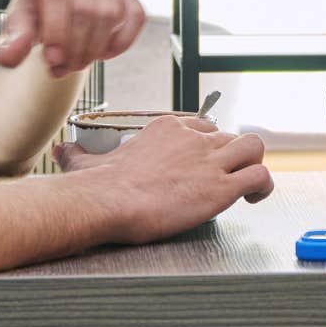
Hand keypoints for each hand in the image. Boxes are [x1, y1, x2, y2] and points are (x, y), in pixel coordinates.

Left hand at [0, 0, 144, 75]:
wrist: (56, 10)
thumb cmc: (36, 13)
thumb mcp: (19, 24)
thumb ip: (14, 39)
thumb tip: (11, 57)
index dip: (56, 28)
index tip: (51, 58)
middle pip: (86, 6)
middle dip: (75, 46)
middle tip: (62, 68)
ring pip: (110, 14)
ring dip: (94, 48)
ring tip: (76, 65)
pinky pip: (135, 17)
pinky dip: (121, 42)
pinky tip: (102, 54)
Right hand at [58, 116, 274, 243]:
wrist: (109, 200)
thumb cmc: (99, 185)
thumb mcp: (88, 162)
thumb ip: (79, 155)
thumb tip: (63, 151)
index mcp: (167, 128)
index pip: (201, 126)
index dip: (206, 145)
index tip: (201, 162)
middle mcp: (193, 139)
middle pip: (229, 136)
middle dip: (231, 157)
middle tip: (223, 178)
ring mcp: (210, 161)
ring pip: (253, 147)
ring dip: (254, 164)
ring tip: (246, 185)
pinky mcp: (221, 187)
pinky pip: (259, 176)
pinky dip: (262, 187)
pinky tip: (252, 199)